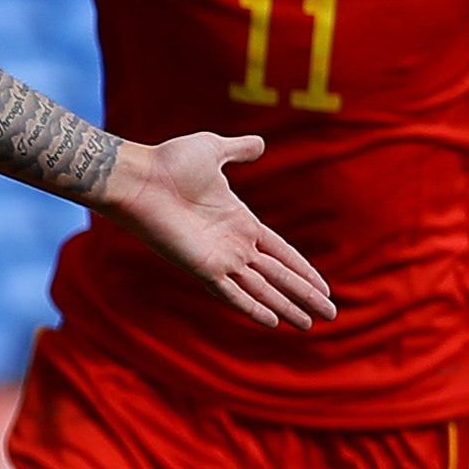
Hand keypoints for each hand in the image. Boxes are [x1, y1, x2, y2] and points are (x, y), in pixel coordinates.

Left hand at [96, 133, 334, 330]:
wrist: (139, 177)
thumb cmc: (169, 162)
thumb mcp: (213, 149)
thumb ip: (238, 150)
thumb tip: (260, 143)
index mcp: (240, 221)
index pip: (280, 252)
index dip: (303, 269)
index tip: (324, 286)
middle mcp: (233, 245)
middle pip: (278, 275)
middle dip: (304, 294)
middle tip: (330, 314)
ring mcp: (219, 258)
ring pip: (262, 289)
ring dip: (287, 306)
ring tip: (309, 325)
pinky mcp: (202, 267)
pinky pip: (233, 293)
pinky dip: (253, 308)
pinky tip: (273, 322)